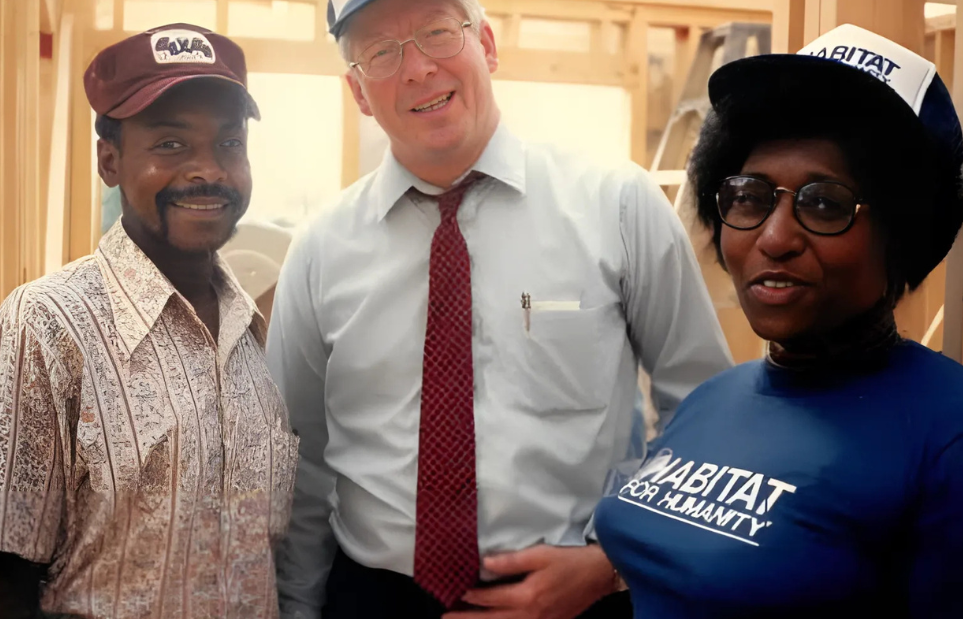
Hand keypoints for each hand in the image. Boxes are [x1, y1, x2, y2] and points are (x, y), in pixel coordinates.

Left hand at [443, 544, 615, 618]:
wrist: (601, 574)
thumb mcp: (541, 554)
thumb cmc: (571, 561)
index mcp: (528, 596)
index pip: (491, 599)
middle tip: (446, 618)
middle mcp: (532, 615)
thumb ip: (512, 561)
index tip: (455, 593)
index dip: (471, 597)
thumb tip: (485, 563)